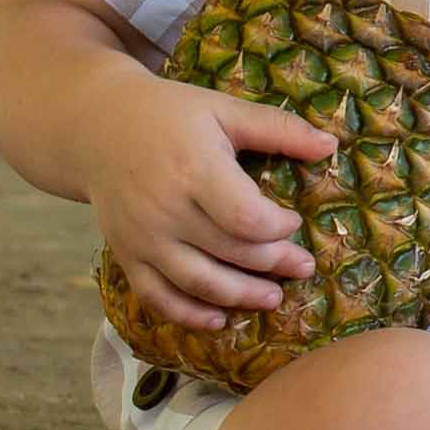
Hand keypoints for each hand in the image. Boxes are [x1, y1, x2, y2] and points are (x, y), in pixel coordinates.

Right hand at [84, 80, 338, 331]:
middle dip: (274, 264)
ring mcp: (142, 238)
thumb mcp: (224, 110)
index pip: (245, 219)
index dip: (278, 229)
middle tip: (303, 267)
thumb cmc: (169, 115)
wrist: (97, 129)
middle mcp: (165, 211)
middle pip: (230, 253)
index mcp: (193, 170)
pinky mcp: (126, 255)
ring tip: (273, 297)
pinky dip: (189, 315)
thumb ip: (278, 128)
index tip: (293, 222)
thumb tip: (332, 145)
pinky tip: (220, 319)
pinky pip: (158, 297)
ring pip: (199, 283)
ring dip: (241, 296)